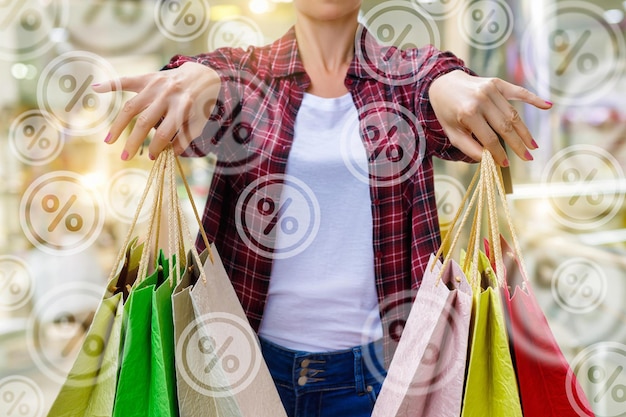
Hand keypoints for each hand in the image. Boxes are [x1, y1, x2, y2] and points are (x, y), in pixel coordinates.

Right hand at [92, 62, 220, 159]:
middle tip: (125, 157)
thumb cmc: (201, 104)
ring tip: (109, 141)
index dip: (156, 147)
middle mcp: (167, 95)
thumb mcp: (199, 123)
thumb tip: (166, 155)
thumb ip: (184, 139)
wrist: (203, 74)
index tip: (152, 157)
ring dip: (118, 125)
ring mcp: (156, 85)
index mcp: (182, 107)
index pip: (164, 132)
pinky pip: (127, 80)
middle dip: (133, 142)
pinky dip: (111, 83)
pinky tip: (95, 88)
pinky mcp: (149, 77)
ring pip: (131, 106)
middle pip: (144, 122)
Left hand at [429, 70, 551, 165]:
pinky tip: (547, 106)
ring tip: (533, 145)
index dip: (499, 154)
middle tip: (528, 158)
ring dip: (525, 131)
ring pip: (513, 114)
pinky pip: (518, 92)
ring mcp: (491, 90)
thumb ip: (469, 147)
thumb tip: (488, 160)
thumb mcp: (452, 133)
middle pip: (505, 127)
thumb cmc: (448, 112)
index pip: (490, 139)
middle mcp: (481, 100)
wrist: (443, 84)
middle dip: (518, 145)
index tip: (506, 164)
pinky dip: (534, 99)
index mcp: (468, 113)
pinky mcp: (497, 83)